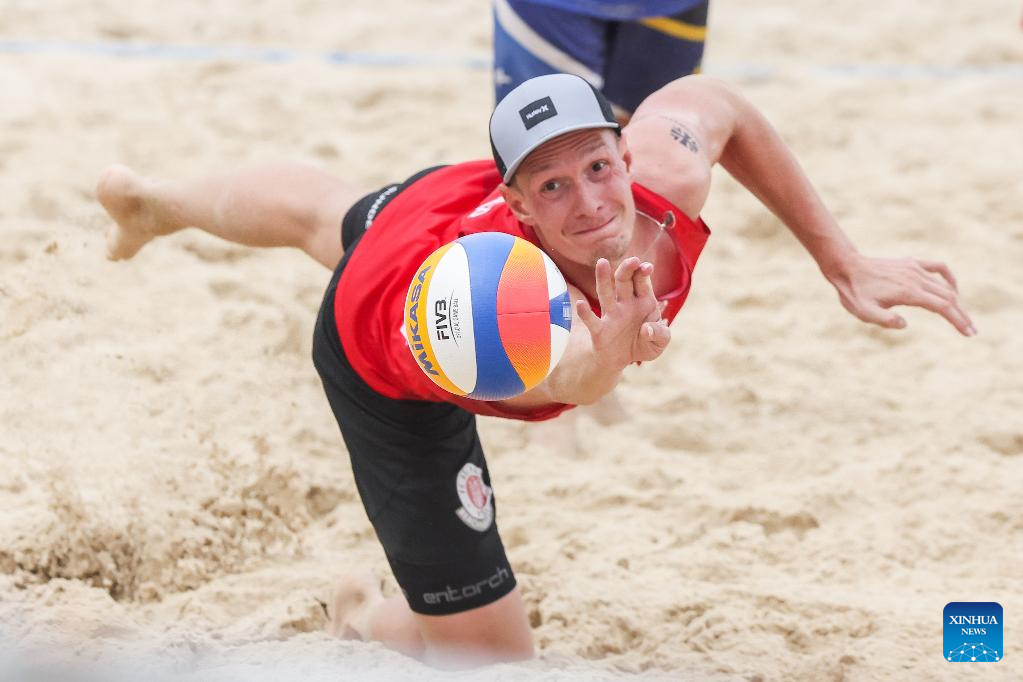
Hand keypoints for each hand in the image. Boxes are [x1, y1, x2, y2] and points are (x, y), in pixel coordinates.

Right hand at [576, 257, 670, 368]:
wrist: (622, 361)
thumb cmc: (644, 345)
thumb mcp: (659, 344)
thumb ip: (660, 334)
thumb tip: (646, 329)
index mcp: (643, 301)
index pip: (642, 281)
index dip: (643, 272)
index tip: (647, 267)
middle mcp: (625, 304)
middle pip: (624, 281)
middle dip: (627, 269)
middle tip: (632, 260)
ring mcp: (611, 315)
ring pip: (605, 293)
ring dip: (603, 278)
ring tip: (602, 263)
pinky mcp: (599, 330)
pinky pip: (591, 320)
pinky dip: (585, 313)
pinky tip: (581, 304)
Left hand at [828, 254, 975, 335]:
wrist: (847, 267)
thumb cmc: (855, 293)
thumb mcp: (865, 312)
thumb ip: (885, 321)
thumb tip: (905, 324)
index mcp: (908, 292)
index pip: (942, 307)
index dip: (958, 320)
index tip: (969, 332)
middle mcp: (916, 278)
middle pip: (948, 298)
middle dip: (962, 315)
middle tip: (972, 330)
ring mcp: (915, 269)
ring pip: (944, 286)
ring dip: (957, 301)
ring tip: (963, 316)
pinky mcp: (911, 263)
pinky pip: (938, 267)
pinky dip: (949, 278)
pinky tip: (952, 288)